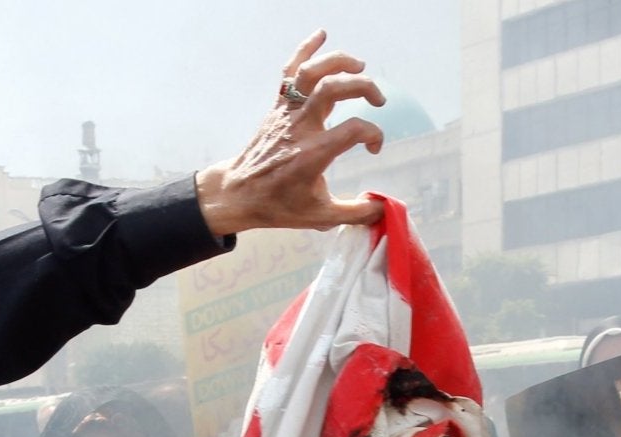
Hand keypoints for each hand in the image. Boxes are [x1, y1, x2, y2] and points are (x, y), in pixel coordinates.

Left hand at [195, 30, 385, 235]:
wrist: (239, 192)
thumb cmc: (279, 205)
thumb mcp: (320, 217)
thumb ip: (354, 213)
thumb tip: (381, 209)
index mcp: (313, 154)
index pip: (353, 130)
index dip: (373, 134)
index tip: (375, 147)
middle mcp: (300, 127)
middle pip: (333, 88)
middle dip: (362, 87)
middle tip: (379, 100)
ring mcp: (287, 113)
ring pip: (311, 72)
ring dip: (338, 62)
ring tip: (359, 65)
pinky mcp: (278, 107)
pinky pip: (290, 71)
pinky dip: (305, 49)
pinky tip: (321, 35)